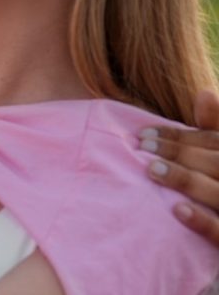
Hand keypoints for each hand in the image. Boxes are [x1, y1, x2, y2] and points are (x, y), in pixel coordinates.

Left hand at [141, 89, 218, 244]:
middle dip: (181, 153)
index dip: (182, 137)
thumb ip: (216, 130)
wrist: (215, 260)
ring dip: (186, 180)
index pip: (217, 143)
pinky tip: (176, 210)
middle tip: (143, 147)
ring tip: (151, 170)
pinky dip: (203, 221)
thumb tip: (204, 93)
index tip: (145, 133)